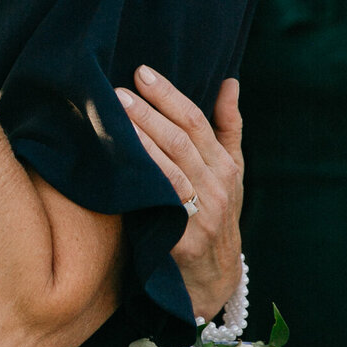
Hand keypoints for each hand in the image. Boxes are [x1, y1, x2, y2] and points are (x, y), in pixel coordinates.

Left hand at [117, 68, 244, 323]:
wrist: (215, 275)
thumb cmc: (218, 212)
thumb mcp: (231, 170)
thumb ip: (228, 126)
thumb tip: (229, 82)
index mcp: (225, 165)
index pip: (196, 121)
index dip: (168, 95)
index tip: (141, 72)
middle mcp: (216, 186)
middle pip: (180, 141)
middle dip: (148, 113)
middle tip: (118, 91)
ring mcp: (202, 213)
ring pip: (169, 169)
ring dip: (141, 140)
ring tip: (115, 117)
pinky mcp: (183, 239)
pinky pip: (159, 204)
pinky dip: (141, 181)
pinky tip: (117, 163)